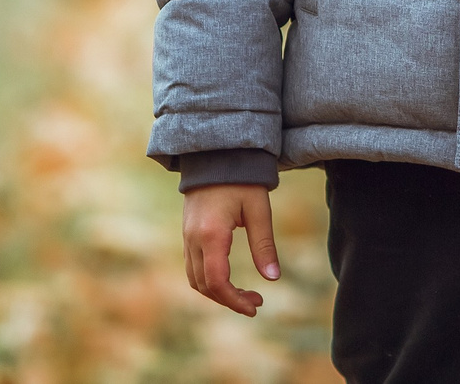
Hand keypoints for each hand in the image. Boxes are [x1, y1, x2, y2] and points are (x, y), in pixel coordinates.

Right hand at [181, 183, 280, 316]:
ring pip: (195, 279)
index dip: (235, 300)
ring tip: (244, 293)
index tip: (255, 306)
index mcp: (211, 235)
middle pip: (204, 286)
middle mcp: (193, 239)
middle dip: (229, 300)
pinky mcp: (187, 233)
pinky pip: (192, 266)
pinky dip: (208, 279)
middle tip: (256, 302)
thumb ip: (264, 244)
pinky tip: (228, 277)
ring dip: (217, 292)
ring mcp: (187, 236)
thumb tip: (273, 278)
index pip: (217, 281)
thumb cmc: (240, 179)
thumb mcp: (258, 210)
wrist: (215, 154)